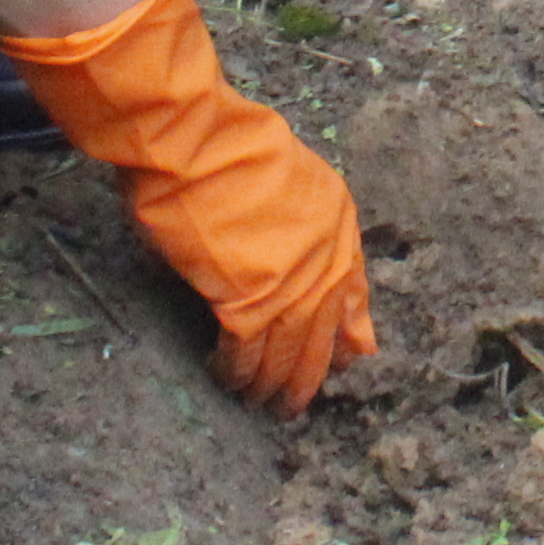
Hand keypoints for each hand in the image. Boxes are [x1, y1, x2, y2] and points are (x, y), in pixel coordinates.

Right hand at [0, 0, 378, 407]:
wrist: (191, 140)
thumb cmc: (224, 148)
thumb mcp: (288, 182)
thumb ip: (305, 230)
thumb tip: (303, 278)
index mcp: (337, 222)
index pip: (352, 293)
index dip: (344, 332)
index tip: (345, 360)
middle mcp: (324, 256)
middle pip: (321, 334)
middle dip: (307, 373)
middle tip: (294, 404)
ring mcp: (290, 282)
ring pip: (287, 354)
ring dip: (271, 383)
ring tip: (260, 403)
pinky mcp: (248, 302)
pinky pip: (246, 354)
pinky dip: (236, 371)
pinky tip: (226, 379)